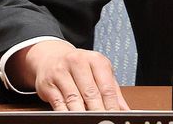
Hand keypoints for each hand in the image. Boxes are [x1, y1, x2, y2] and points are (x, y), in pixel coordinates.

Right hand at [11, 40, 129, 111]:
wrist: (51, 56)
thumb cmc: (79, 66)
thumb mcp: (99, 72)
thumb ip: (113, 90)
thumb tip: (125, 109)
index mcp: (95, 60)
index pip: (106, 87)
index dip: (112, 106)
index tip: (115, 116)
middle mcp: (78, 62)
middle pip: (91, 93)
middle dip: (98, 111)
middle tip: (104, 121)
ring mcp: (61, 72)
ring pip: (74, 99)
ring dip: (82, 113)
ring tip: (89, 121)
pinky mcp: (47, 84)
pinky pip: (58, 103)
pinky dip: (66, 113)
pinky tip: (72, 117)